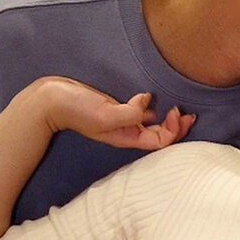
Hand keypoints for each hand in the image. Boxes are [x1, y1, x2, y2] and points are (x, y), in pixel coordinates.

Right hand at [36, 75, 196, 149]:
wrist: (50, 99)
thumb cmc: (76, 109)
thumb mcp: (105, 114)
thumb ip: (129, 113)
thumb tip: (147, 105)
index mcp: (127, 137)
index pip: (160, 141)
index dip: (173, 130)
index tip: (175, 112)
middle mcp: (127, 131)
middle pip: (160, 135)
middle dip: (177, 127)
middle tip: (188, 114)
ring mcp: (122, 120)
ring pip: (152, 124)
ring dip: (167, 119)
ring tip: (180, 111)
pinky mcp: (116, 107)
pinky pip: (140, 111)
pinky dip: (152, 107)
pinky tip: (155, 99)